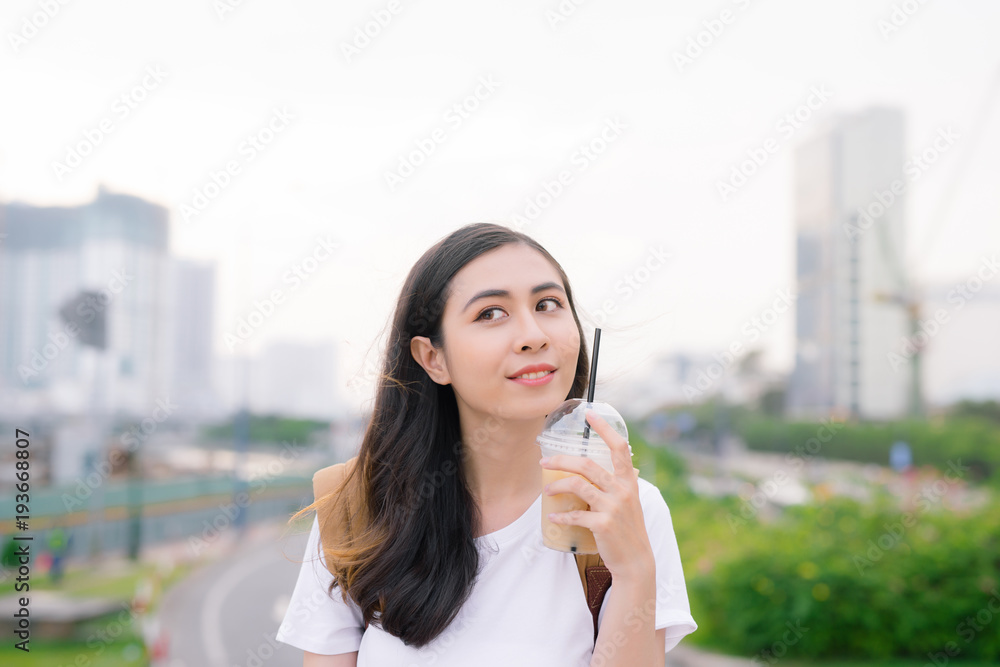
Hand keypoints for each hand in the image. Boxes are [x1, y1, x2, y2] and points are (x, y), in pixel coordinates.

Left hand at [540, 410, 654, 579]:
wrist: (636, 560)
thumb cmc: (628, 528)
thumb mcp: (629, 501)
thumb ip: (616, 484)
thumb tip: (597, 469)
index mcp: (629, 481)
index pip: (619, 447)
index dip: (604, 429)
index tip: (590, 414)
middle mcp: (622, 490)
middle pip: (587, 464)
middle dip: (561, 460)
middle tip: (544, 461)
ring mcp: (613, 507)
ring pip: (578, 485)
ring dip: (557, 485)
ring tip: (547, 490)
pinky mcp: (603, 524)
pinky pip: (575, 514)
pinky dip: (561, 515)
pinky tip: (553, 517)